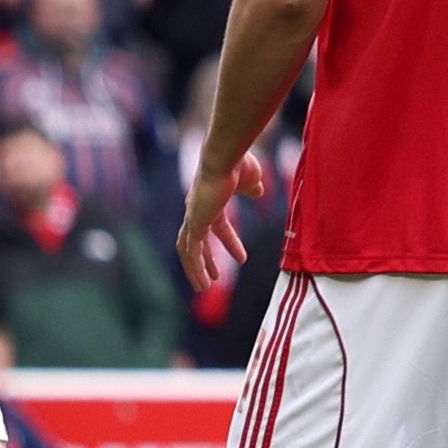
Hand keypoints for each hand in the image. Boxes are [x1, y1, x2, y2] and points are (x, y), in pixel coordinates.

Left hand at [178, 150, 266, 299]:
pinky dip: (196, 267)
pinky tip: (203, 281)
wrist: (226, 158)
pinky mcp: (194, 224)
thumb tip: (258, 190)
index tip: (242, 258)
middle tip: (213, 278)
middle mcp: (197, 211)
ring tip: (204, 288)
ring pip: (189, 250)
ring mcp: (193, 218)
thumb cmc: (239, 164)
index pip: (218, 228)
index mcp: (210, 202)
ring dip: (196, 270)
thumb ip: (252, 188)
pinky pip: (191, 251)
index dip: (230, 243)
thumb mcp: (252, 179)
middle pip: (196, 242)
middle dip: (204, 261)